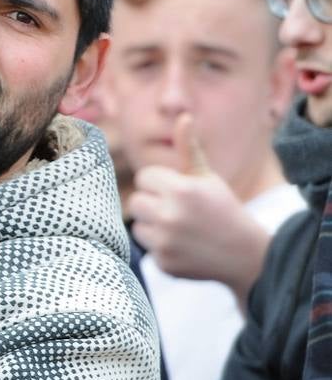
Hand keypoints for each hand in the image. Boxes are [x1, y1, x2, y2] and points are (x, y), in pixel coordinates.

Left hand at [128, 113, 270, 304]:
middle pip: (135, 202)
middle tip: (177, 211)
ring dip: (153, 226)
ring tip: (180, 229)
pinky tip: (183, 247)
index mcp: (181, 190)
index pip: (144, 178)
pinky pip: (146, 248)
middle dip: (153, 204)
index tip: (179, 191)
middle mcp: (171, 215)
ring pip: (137, 225)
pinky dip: (160, 247)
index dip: (160, 183)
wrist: (244, 253)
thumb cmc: (222, 208)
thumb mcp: (207, 177)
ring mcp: (166, 242)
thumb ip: (188, 149)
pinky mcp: (164, 263)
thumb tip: (183, 117)